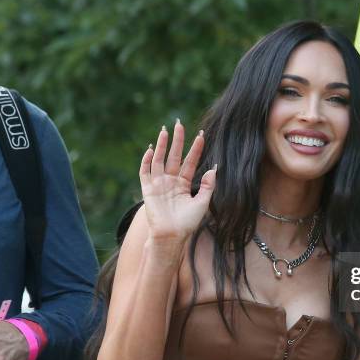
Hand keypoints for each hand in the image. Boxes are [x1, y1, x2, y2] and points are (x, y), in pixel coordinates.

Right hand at [140, 120, 216, 241]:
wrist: (172, 236)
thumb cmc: (187, 223)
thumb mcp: (203, 203)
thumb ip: (208, 185)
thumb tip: (213, 168)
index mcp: (184, 184)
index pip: (190, 161)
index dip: (196, 149)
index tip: (201, 135)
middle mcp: (171, 181)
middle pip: (174, 156)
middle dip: (178, 140)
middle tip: (180, 124)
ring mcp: (159, 184)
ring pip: (160, 160)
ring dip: (162, 145)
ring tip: (165, 131)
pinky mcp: (148, 189)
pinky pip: (145, 172)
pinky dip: (147, 160)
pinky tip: (152, 149)